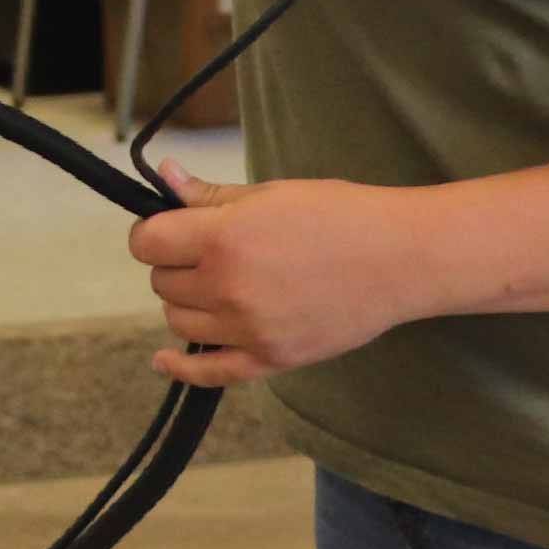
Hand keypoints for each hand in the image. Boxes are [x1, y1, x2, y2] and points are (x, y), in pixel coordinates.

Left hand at [127, 163, 434, 389]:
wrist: (401, 259)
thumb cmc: (339, 215)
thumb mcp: (269, 194)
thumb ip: (208, 195)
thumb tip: (162, 175)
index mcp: (223, 239)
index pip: (148, 242)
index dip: (153, 233)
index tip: (168, 229)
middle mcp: (228, 288)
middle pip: (162, 282)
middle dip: (176, 265)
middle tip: (207, 253)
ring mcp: (249, 329)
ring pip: (179, 321)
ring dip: (187, 303)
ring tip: (217, 286)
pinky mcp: (272, 359)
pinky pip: (211, 373)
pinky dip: (181, 368)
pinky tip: (163, 360)